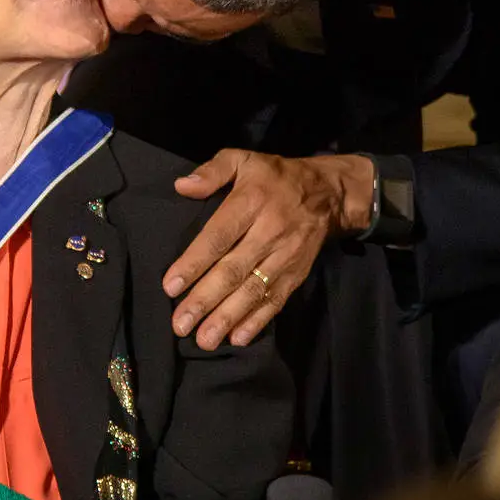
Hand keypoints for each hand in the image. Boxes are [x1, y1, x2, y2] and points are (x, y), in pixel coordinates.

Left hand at [164, 150, 374, 348]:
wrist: (328, 193)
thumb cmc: (274, 176)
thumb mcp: (244, 160)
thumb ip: (212, 171)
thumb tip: (182, 186)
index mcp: (251, 202)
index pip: (218, 237)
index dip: (194, 263)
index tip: (170, 286)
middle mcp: (269, 232)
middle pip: (233, 270)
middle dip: (205, 300)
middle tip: (181, 324)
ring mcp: (286, 256)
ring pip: (254, 290)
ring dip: (228, 318)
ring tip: (204, 340)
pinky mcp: (297, 273)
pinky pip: (277, 300)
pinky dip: (258, 321)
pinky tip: (238, 338)